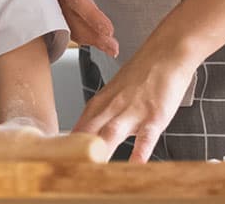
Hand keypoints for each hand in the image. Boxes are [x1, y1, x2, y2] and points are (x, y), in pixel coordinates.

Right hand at [38, 0, 118, 56]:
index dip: (92, 17)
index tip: (110, 31)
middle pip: (65, 13)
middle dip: (89, 34)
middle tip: (113, 48)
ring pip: (59, 15)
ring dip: (81, 33)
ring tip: (104, 44)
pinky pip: (57, 9)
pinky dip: (73, 24)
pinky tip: (88, 32)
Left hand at [73, 34, 198, 161]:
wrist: (164, 54)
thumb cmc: (141, 75)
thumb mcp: (116, 93)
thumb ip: (104, 114)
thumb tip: (90, 135)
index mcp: (100, 103)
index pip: (79, 127)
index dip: (68, 146)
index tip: (60, 161)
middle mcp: (112, 107)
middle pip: (90, 132)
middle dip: (78, 152)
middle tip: (68, 168)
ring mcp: (132, 111)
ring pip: (112, 133)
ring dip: (100, 151)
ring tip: (91, 169)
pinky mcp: (154, 115)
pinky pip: (146, 137)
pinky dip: (140, 152)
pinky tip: (135, 165)